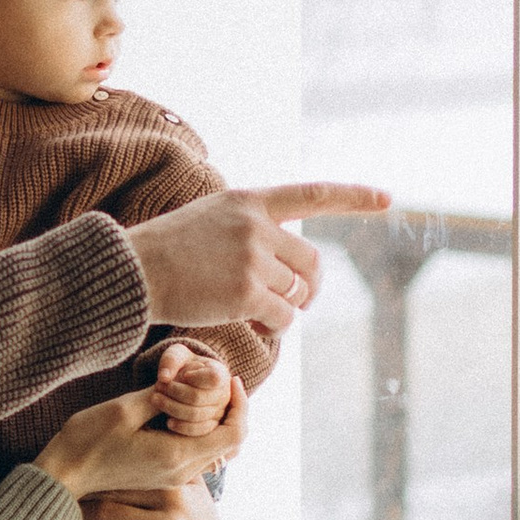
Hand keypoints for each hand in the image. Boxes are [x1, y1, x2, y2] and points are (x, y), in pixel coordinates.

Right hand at [37, 379, 245, 502]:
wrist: (63, 476)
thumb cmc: (87, 441)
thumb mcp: (125, 408)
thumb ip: (165, 393)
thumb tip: (192, 378)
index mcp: (178, 456)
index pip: (234, 432)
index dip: (241, 403)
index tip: (232, 378)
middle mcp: (183, 472)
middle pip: (230, 441)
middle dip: (229, 408)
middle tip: (214, 381)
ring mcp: (174, 477)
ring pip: (215, 447)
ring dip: (214, 419)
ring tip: (197, 393)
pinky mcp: (164, 476)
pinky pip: (197, 452)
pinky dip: (198, 430)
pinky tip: (180, 410)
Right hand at [124, 184, 389, 331]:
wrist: (132, 271)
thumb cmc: (167, 251)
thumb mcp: (210, 218)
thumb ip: (252, 228)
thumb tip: (293, 272)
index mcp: (249, 200)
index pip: (312, 194)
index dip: (354, 198)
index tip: (388, 199)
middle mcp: (256, 225)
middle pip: (311, 263)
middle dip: (307, 287)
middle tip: (294, 302)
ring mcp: (252, 258)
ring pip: (297, 294)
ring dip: (284, 308)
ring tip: (253, 308)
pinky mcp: (246, 293)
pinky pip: (284, 318)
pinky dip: (274, 325)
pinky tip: (248, 319)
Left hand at [147, 340, 240, 434]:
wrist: (184, 384)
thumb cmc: (182, 366)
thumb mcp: (177, 355)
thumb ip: (171, 360)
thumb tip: (164, 377)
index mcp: (221, 374)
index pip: (213, 378)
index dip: (195, 377)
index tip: (181, 374)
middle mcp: (224, 395)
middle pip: (199, 397)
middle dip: (175, 392)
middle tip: (157, 387)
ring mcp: (219, 413)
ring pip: (196, 415)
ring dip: (172, 408)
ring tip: (156, 399)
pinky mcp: (210, 427)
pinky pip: (197, 431)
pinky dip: (181, 426)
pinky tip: (168, 420)